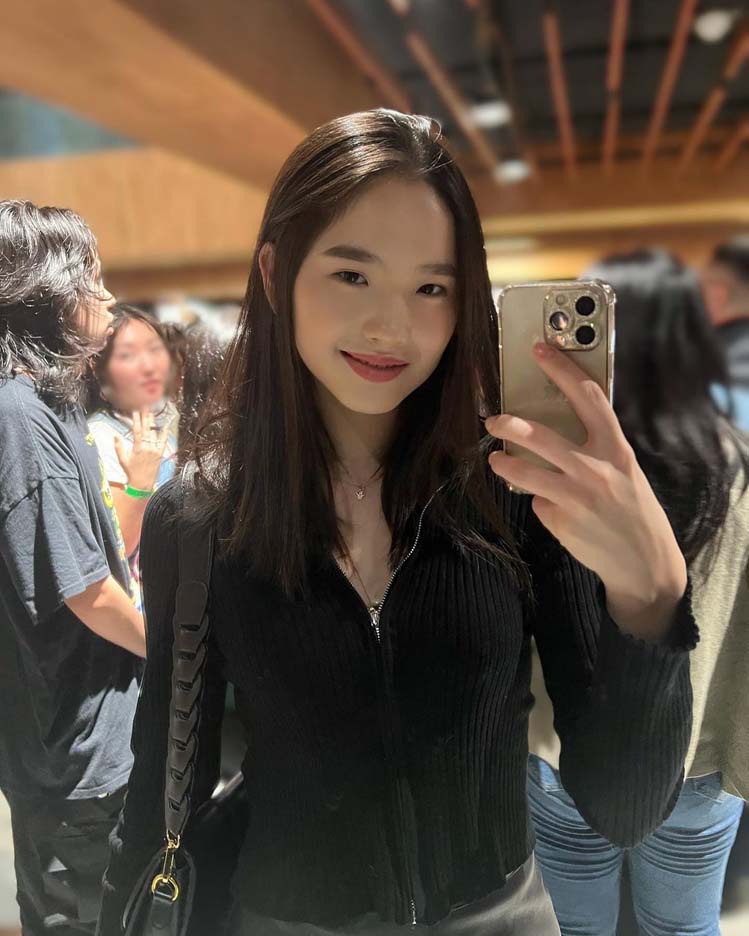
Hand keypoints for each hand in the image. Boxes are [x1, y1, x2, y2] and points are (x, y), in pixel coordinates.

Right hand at [114, 409, 169, 491]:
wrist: (142, 484)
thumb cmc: (131, 472)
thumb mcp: (122, 459)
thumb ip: (118, 447)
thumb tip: (115, 435)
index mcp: (137, 448)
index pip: (136, 430)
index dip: (136, 419)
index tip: (135, 410)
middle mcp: (147, 447)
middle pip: (146, 428)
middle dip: (145, 416)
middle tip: (145, 405)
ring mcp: (155, 450)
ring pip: (154, 433)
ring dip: (152, 422)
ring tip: (151, 412)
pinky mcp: (160, 453)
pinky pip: (163, 442)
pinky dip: (164, 433)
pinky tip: (165, 425)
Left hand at [486, 343, 686, 639]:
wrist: (645, 562)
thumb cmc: (632, 508)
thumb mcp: (624, 470)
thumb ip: (595, 449)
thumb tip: (550, 431)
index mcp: (616, 448)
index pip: (588, 397)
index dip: (562, 369)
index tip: (539, 349)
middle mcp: (596, 469)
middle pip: (543, 436)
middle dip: (512, 424)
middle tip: (493, 418)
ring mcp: (577, 497)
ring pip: (526, 472)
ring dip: (505, 463)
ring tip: (497, 459)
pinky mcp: (561, 521)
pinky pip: (538, 503)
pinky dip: (540, 502)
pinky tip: (556, 511)